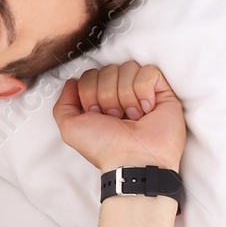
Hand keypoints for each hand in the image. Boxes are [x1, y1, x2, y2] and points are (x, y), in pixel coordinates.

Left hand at [52, 61, 186, 172]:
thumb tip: (71, 82)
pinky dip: (144, 91)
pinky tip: (147, 110)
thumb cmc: (105, 147)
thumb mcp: (70, 129)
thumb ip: (63, 104)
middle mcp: (120, 94)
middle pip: (108, 69)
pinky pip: (149, 72)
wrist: (134, 158)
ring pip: (128, 68)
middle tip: (116, 117)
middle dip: (108, 95)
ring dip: (126, 96)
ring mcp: (142, 91)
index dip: (89, 92)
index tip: (96, 113)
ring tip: (133, 117)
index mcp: (100, 100)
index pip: (90, 74)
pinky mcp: (162, 91)